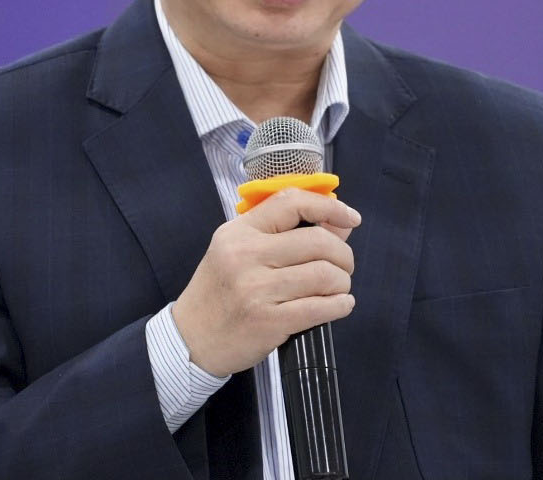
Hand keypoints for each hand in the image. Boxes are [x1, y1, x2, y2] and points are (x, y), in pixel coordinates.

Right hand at [171, 188, 360, 376]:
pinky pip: (319, 308)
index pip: (291, 202)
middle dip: (343, 255)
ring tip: (338, 289)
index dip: (329, 207)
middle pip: (318, 242)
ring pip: (324, 275)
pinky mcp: (269, 322)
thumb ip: (286, 234)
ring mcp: (256, 290)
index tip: (351, 218)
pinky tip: (340, 305)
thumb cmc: (219, 291)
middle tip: (343, 267)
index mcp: (239, 232)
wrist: (191, 339)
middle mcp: (246, 256)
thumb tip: (341, 224)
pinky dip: (340, 305)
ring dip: (342, 283)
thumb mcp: (239, 251)